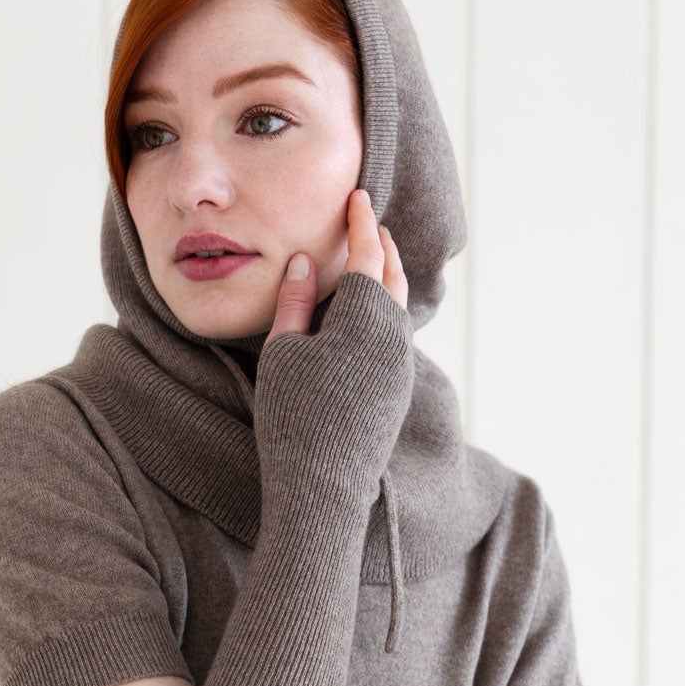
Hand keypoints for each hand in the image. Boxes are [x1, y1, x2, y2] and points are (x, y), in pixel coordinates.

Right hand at [253, 188, 413, 522]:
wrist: (323, 489)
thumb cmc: (293, 419)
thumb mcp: (283, 354)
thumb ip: (296, 303)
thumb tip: (307, 261)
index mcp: (365, 315)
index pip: (367, 251)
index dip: (361, 221)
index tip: (357, 196)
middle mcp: (394, 334)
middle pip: (393, 274)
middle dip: (382, 244)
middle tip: (369, 222)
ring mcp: (401, 364)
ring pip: (399, 305)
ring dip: (387, 276)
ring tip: (372, 261)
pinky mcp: (399, 390)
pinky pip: (397, 334)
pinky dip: (386, 309)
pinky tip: (370, 315)